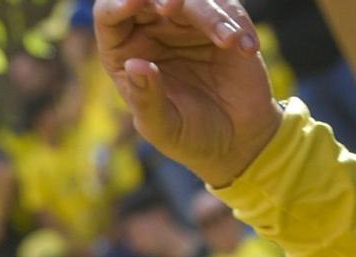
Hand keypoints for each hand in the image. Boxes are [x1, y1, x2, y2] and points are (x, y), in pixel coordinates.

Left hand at [94, 0, 278, 187]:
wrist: (236, 143)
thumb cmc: (189, 137)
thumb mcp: (164, 127)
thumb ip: (147, 99)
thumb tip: (134, 65)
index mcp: (125, 51)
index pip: (109, 15)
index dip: (118, 4)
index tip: (135, 1)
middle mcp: (151, 29)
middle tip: (173, 6)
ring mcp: (186, 23)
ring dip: (211, 15)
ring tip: (228, 43)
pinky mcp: (221, 22)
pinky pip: (228, 9)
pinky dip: (237, 24)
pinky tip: (247, 48)